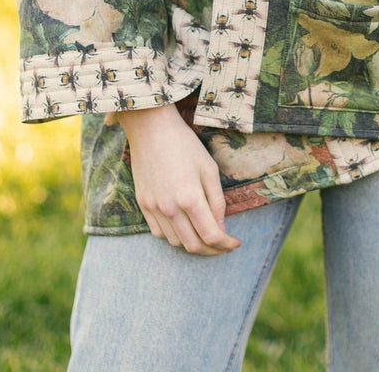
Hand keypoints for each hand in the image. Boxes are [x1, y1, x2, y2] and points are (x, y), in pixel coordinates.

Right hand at [119, 105, 240, 255]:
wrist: (151, 129)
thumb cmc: (184, 144)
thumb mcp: (209, 168)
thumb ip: (216, 201)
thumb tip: (221, 227)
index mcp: (190, 198)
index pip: (211, 236)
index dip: (226, 244)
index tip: (235, 242)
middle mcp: (170, 209)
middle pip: (193, 245)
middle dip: (212, 250)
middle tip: (223, 244)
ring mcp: (154, 208)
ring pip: (175, 242)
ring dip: (193, 244)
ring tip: (204, 235)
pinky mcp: (143, 204)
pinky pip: (159, 233)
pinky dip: (173, 236)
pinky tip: (183, 227)